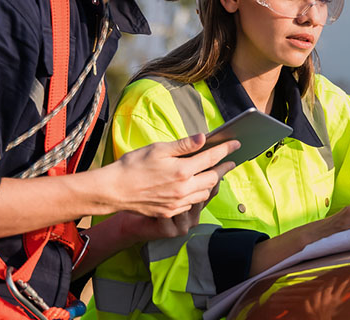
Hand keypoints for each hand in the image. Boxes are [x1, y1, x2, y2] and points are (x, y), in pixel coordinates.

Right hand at [107, 133, 238, 217]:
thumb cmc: (133, 166)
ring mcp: (177, 202)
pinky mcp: (170, 211)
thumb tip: (203, 138)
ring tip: (216, 173)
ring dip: (213, 182)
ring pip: (205, 193)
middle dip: (224, 168)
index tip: (236, 143)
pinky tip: (197, 187)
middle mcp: (183, 188)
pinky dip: (199, 194)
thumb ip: (183, 145)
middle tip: (231, 161)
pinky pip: (192, 203)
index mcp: (182, 170)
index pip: (211, 157)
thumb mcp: (158, 149)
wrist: (114, 190)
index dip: (226, 149)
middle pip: (213, 178)